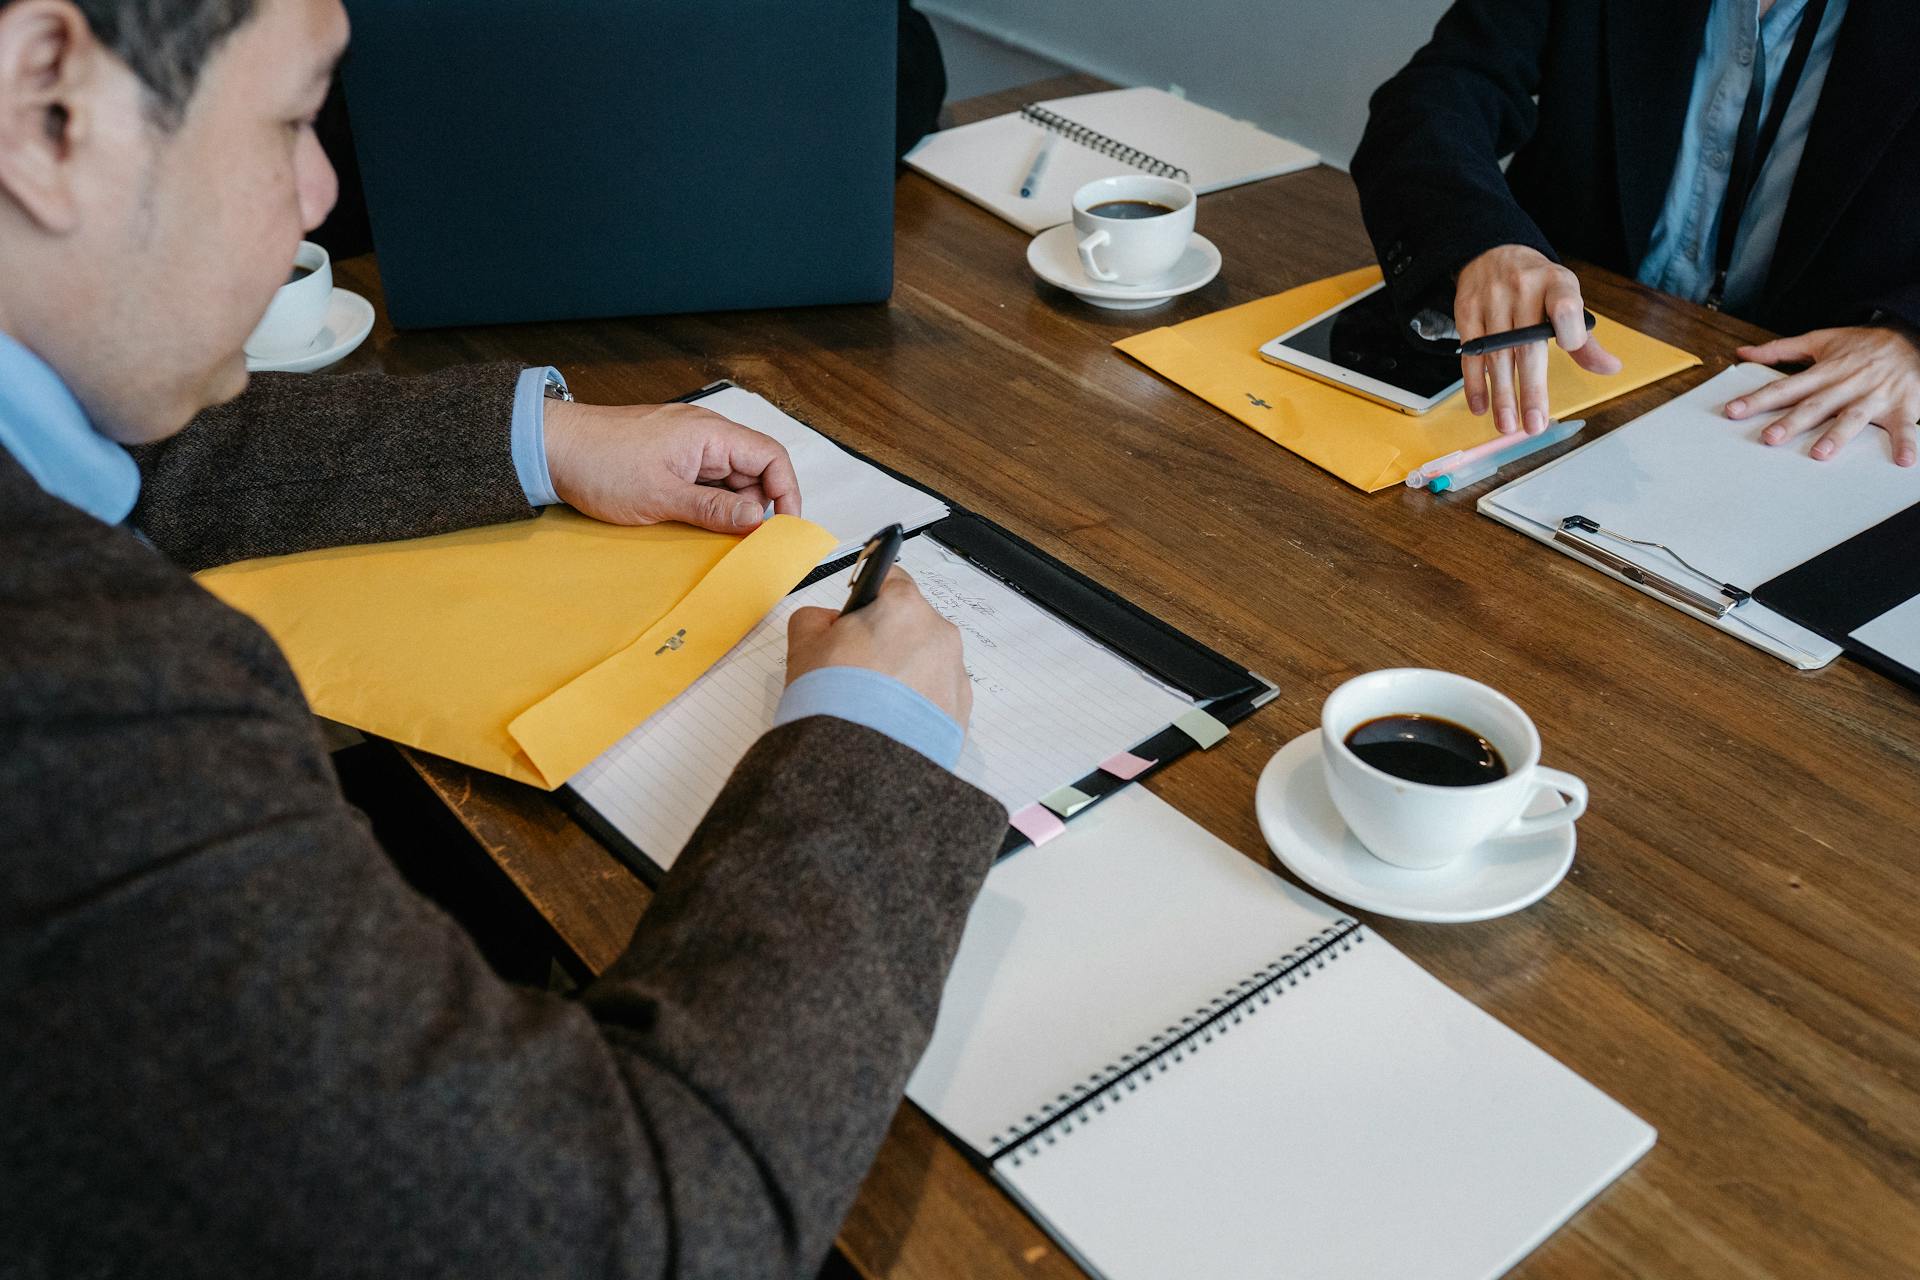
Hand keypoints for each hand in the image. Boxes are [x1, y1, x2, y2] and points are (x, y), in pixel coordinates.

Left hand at [543, 399, 801, 529]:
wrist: (550, 447)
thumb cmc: (600, 464)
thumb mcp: (662, 497)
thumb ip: (715, 509)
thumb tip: (757, 520)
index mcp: (710, 434)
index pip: (772, 457)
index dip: (787, 493)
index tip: (784, 527)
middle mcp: (704, 433)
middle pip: (754, 469)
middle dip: (755, 506)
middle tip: (742, 540)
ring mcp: (686, 444)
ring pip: (728, 477)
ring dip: (728, 506)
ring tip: (711, 533)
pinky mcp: (669, 455)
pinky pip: (703, 479)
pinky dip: (706, 501)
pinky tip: (692, 521)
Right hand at [786, 568, 972, 728]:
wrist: (861, 763)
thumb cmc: (833, 697)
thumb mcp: (803, 645)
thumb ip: (814, 618)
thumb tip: (829, 622)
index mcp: (904, 607)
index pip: (890, 579)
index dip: (867, 597)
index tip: (854, 617)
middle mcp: (939, 634)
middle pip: (911, 623)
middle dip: (887, 639)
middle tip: (855, 669)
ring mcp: (955, 674)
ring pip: (926, 661)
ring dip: (904, 673)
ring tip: (872, 703)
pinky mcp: (960, 712)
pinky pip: (936, 696)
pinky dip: (917, 704)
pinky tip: (889, 722)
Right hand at [1454, 245, 1622, 433]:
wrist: (1493, 253)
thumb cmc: (1537, 286)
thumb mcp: (1566, 299)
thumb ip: (1584, 339)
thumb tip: (1611, 368)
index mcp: (1556, 285)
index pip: (1565, 306)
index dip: (1569, 329)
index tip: (1569, 347)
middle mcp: (1523, 290)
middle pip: (1527, 347)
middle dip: (1530, 390)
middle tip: (1534, 424)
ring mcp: (1492, 301)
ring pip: (1497, 356)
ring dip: (1502, 395)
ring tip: (1508, 425)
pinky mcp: (1467, 312)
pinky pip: (1471, 354)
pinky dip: (1474, 384)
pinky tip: (1481, 407)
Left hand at [1727, 325, 1919, 466]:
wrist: (1914, 335)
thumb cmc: (1864, 344)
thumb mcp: (1822, 340)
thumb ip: (1781, 349)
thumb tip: (1743, 353)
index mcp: (1825, 371)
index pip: (1785, 387)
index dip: (1758, 399)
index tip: (1733, 411)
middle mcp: (1846, 384)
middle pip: (1816, 405)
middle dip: (1792, 421)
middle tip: (1769, 437)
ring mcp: (1874, 396)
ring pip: (1853, 416)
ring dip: (1838, 435)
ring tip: (1819, 454)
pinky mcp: (1902, 406)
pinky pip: (1905, 426)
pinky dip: (1906, 442)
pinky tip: (1904, 460)